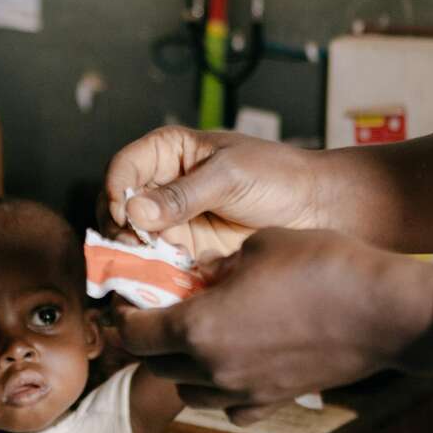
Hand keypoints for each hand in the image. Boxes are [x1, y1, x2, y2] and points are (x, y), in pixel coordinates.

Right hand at [102, 127, 322, 261]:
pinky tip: (162, 280)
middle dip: (118, 229)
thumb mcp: (229, 177)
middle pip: (117, 207)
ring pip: (131, 240)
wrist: (318, 211)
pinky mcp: (185, 252)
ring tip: (148, 266)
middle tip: (133, 247)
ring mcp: (172, 222)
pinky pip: (155, 264)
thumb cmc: (279, 177)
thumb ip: (182, 195)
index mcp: (169, 152)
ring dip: (133, 255)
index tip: (122, 216)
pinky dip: (152, 274)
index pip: (123, 168)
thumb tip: (134, 212)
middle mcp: (163, 186)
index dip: (115, 191)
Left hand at [116, 227, 432, 410]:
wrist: (385, 311)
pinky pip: (229, 406)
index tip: (123, 301)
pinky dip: (220, 389)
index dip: (122, 317)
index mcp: (197, 328)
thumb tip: (202, 275)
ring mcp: (245, 392)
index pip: (134, 335)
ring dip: (179, 366)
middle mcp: (213, 370)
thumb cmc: (321, 266)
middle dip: (146, 340)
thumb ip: (217, 265)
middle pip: (153, 366)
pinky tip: (233, 363)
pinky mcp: (275, 401)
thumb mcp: (257, 245)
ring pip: (187, 391)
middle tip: (153, 313)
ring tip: (192, 335)